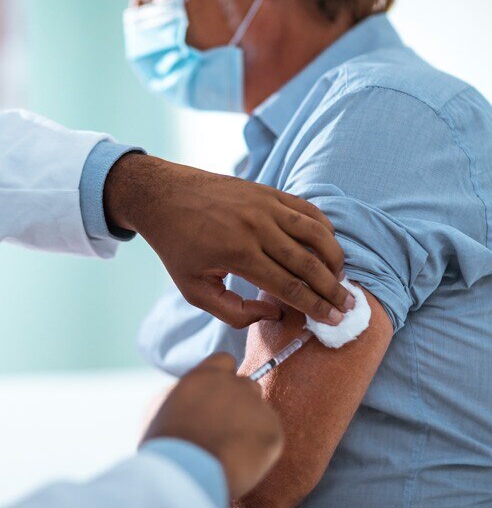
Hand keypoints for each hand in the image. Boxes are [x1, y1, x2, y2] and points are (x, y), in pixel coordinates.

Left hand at [104, 154, 353, 327]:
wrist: (163, 196)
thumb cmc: (177, 246)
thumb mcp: (194, 289)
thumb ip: (232, 311)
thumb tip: (274, 314)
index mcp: (238, 254)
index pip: (289, 286)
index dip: (315, 306)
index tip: (334, 320)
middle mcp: (256, 227)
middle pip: (308, 263)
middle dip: (332, 288)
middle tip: (348, 306)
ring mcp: (265, 205)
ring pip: (315, 233)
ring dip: (334, 257)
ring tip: (341, 278)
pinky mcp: (267, 191)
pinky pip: (306, 209)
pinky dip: (323, 228)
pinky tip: (328, 246)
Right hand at [142, 353, 282, 497]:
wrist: (185, 472)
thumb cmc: (166, 444)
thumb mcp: (160, 408)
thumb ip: (181, 394)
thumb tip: (190, 395)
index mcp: (205, 375)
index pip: (225, 361)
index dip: (224, 378)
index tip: (219, 396)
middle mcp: (233, 383)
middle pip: (247, 385)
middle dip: (240, 402)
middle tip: (227, 427)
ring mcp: (256, 405)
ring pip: (260, 411)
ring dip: (251, 424)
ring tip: (232, 448)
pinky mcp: (273, 430)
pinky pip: (271, 434)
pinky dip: (260, 447)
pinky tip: (241, 459)